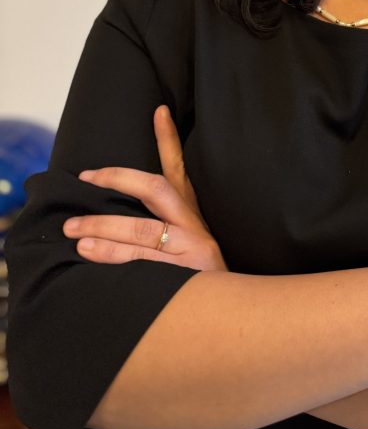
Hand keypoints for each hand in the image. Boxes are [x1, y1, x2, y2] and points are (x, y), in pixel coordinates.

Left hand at [63, 106, 226, 271]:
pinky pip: (140, 264)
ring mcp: (189, 250)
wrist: (231, 317)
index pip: (178, 170)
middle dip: (118, 180)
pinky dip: (112, 258)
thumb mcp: (189, 247)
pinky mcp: (183, 277)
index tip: (158, 111)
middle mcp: (192, 227)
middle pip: (156, 190)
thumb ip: (163, 229)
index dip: (168, 140)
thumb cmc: (201, 281)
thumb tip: (114, 220)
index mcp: (191, 215)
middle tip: (86, 178)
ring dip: (103, 228)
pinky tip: (90, 256)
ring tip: (74, 231)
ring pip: (141, 231)